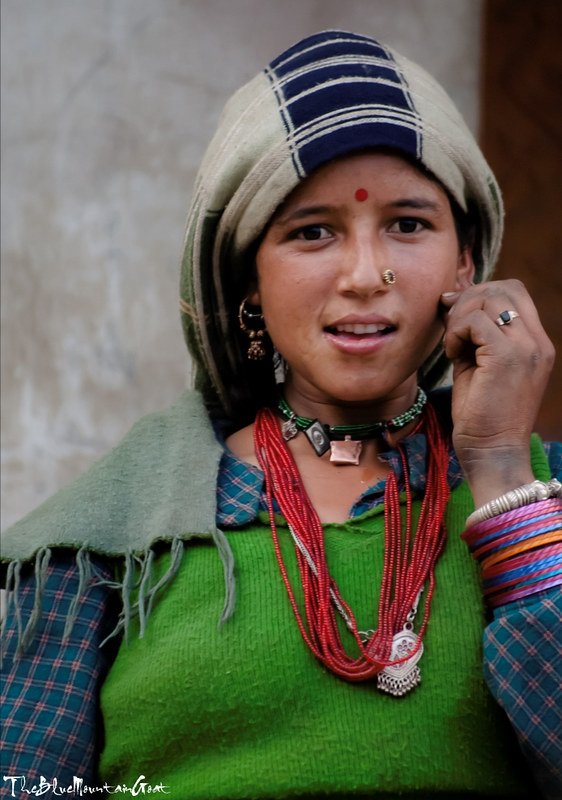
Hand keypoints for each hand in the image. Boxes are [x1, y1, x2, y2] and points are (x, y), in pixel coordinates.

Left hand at [440, 279, 554, 505]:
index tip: (456, 315)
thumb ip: (473, 334)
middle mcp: (537, 342)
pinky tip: (452, 355)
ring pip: (489, 299)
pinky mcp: (506, 357)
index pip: (515, 292)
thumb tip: (451, 299)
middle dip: (469, 299)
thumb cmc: (481, 415)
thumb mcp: (479, 365)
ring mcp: (526, 348)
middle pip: (504, 288)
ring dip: (460, 318)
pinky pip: (475, 321)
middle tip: (451, 328)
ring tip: (453, 346)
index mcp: (536, 343)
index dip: (481, 293)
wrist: (491, 453)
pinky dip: (456, 332)